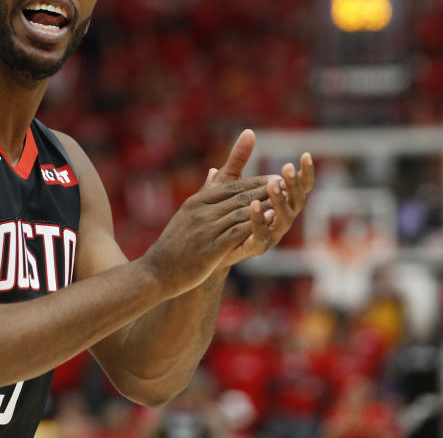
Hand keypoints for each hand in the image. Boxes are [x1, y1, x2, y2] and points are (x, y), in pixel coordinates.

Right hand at [141, 173, 276, 297]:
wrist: (156, 272)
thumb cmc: (173, 245)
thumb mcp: (186, 214)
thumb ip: (204, 192)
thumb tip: (214, 170)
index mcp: (196, 202)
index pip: (230, 187)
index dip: (254, 182)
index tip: (274, 178)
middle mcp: (200, 212)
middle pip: (238, 197)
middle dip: (264, 189)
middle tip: (285, 182)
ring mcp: (205, 230)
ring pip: (241, 212)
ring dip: (265, 204)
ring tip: (284, 199)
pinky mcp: (210, 249)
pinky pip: (237, 232)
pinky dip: (255, 224)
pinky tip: (271, 220)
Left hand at [205, 129, 315, 266]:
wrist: (204, 244)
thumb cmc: (221, 209)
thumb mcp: (229, 180)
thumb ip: (239, 159)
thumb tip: (248, 131)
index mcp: (278, 203)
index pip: (299, 187)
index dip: (305, 173)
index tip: (305, 155)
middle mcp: (280, 219)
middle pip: (298, 202)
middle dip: (294, 185)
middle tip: (287, 168)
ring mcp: (270, 234)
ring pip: (284, 219)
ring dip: (280, 200)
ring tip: (273, 183)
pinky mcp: (255, 247)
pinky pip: (262, 234)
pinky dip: (260, 219)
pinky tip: (255, 204)